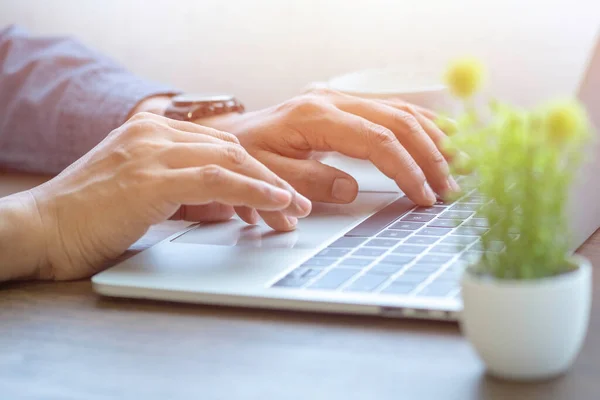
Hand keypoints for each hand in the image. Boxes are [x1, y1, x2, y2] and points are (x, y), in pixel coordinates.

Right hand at [26, 112, 310, 279]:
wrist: (41, 231)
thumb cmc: (90, 219)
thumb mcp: (147, 197)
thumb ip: (187, 192)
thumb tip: (230, 206)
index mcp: (153, 130)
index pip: (220, 144)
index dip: (255, 170)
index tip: (280, 193)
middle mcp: (154, 132)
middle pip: (232, 148)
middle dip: (270, 178)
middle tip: (298, 205)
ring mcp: (151, 151)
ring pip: (229, 160)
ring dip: (269, 186)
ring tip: (295, 209)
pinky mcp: (150, 178)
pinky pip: (216, 180)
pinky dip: (252, 192)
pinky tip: (276, 204)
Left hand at [197, 89, 458, 205]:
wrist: (233, 135)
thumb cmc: (247, 155)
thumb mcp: (267, 174)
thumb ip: (307, 181)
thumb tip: (350, 189)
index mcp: (314, 117)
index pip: (376, 140)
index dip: (406, 168)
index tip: (424, 195)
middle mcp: (332, 101)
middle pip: (396, 121)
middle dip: (428, 156)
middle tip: (448, 188)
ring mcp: (340, 100)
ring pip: (398, 111)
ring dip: (431, 138)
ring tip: (456, 165)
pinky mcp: (345, 105)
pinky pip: (390, 108)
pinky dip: (419, 123)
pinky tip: (440, 135)